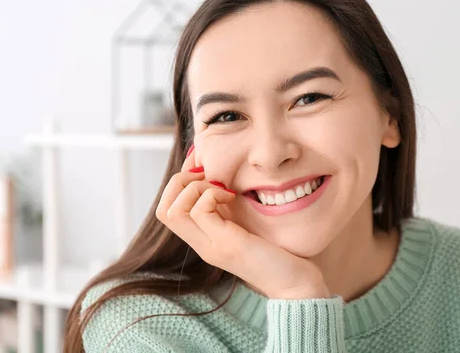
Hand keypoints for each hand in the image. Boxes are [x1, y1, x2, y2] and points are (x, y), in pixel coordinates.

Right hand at [155, 145, 330, 299]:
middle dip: (180, 183)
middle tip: (209, 179)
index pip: (165, 211)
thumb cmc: (276, 250)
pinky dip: (212, 195)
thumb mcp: (244, 223)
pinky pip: (200, 211)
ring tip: (223, 190)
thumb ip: (227, 208)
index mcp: (203, 239)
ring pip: (173, 211)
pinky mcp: (228, 244)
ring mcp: (212, 246)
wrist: (295, 283)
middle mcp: (202, 245)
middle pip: (163, 210)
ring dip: (197, 188)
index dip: (178, 186)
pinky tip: (232, 197)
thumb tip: (216, 175)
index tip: (206, 177)